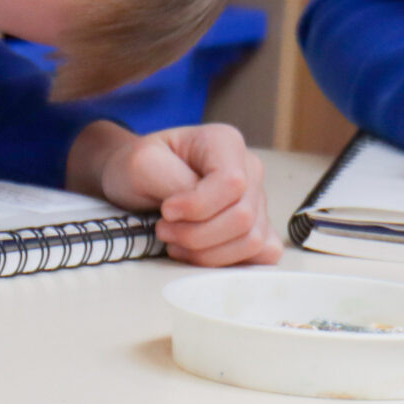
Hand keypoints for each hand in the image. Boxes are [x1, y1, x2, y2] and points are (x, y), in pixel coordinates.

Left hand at [73, 122, 280, 265]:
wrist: (140, 180)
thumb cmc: (141, 168)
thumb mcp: (142, 163)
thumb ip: (172, 182)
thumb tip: (193, 210)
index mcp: (226, 143)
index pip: (232, 183)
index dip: (198, 206)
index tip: (165, 211)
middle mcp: (250, 170)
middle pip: (243, 217)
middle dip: (197, 235)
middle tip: (163, 229)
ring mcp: (259, 199)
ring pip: (253, 240)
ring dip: (208, 252)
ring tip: (176, 242)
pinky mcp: (258, 226)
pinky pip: (263, 253)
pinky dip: (230, 261)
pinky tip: (200, 251)